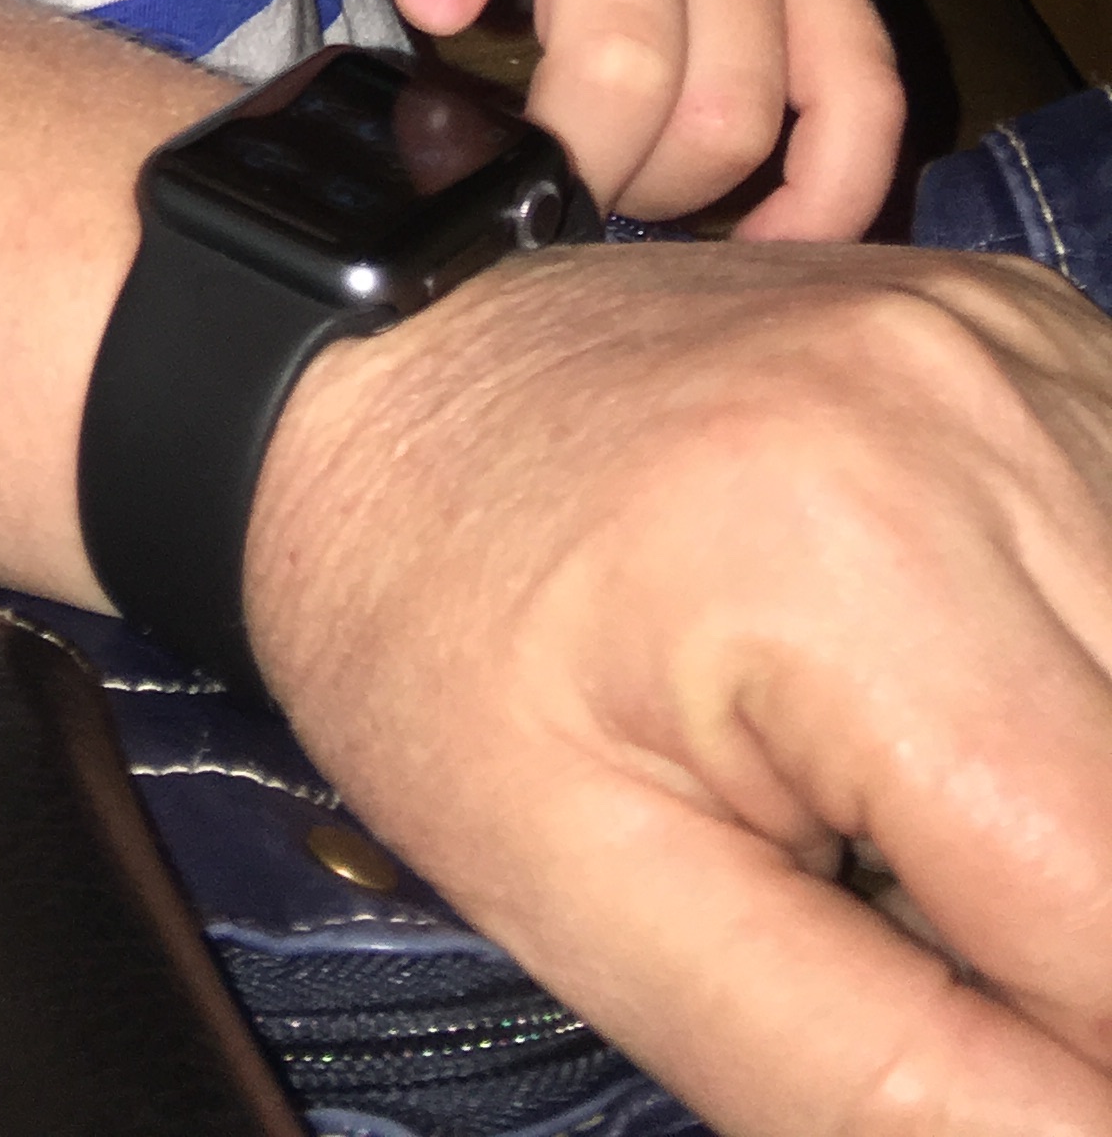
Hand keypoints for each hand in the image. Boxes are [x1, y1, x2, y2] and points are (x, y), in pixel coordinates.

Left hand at [248, 238, 1111, 1136]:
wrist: (356, 371)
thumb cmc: (432, 633)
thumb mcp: (590, 901)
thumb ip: (875, 1080)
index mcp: (855, 562)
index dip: (1080, 1057)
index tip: (961, 1049)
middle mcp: (977, 414)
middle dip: (1071, 926)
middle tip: (889, 900)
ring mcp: (1024, 350)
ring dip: (1090, 797)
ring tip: (908, 798)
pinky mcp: (1039, 332)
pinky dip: (1092, 677)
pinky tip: (958, 684)